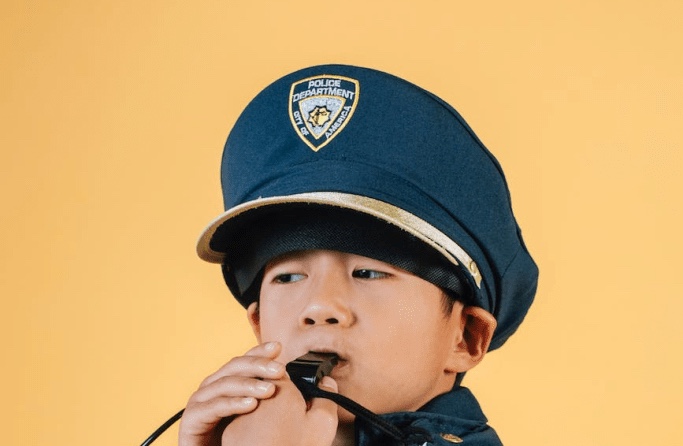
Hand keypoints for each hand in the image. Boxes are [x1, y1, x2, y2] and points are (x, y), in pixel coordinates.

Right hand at [178, 342, 285, 445]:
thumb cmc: (234, 439)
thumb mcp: (254, 415)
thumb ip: (266, 397)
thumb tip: (291, 383)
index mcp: (227, 381)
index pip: (245, 360)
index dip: (260, 352)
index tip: (278, 347)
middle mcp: (212, 386)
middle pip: (235, 367)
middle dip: (259, 366)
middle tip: (280, 370)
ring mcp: (200, 400)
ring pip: (225, 384)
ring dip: (249, 384)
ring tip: (269, 389)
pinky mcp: (192, 418)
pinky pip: (213, 407)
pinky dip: (233, 404)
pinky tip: (251, 405)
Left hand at [221, 375, 338, 445]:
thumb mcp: (323, 424)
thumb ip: (326, 396)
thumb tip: (326, 382)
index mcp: (280, 388)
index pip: (284, 373)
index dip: (295, 385)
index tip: (302, 399)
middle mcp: (256, 395)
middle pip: (267, 387)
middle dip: (277, 397)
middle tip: (292, 419)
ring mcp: (240, 414)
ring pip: (254, 404)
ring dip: (263, 412)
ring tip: (279, 434)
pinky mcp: (229, 434)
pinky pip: (243, 423)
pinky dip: (251, 428)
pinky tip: (265, 442)